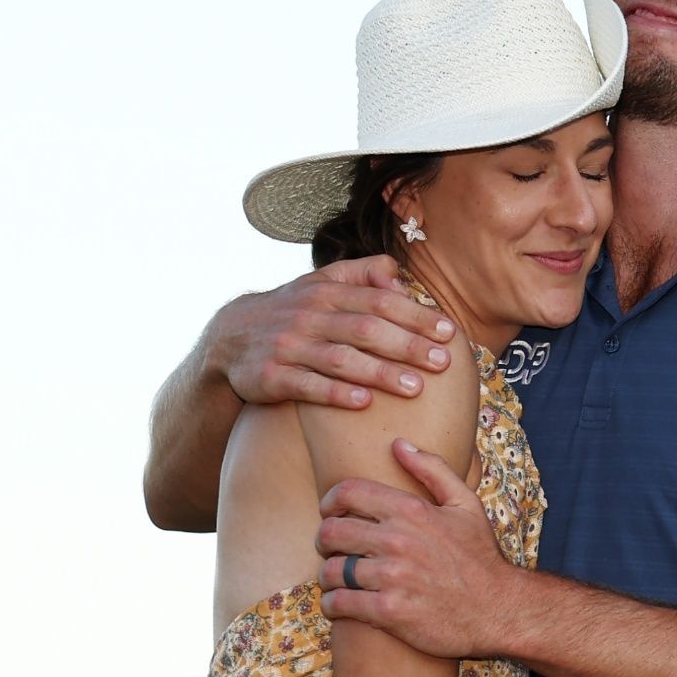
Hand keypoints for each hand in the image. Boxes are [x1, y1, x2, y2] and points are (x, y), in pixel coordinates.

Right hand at [210, 256, 456, 408]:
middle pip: (365, 328)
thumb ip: (363, 273)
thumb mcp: (321, 282)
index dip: (415, 315)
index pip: (379, 300)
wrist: (228, 338)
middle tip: (443, 363)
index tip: (448, 332)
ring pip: (340, 359)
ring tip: (414, 388)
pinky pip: (306, 385)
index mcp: (327, 291)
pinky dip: (334, 393)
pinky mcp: (271, 376)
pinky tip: (363, 402)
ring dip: (379, 373)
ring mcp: (289, 346)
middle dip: (407, 345)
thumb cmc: (292, 310)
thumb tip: (400, 277)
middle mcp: (309, 315)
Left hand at [316, 439, 522, 658]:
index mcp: (411, 511)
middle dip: (324, 541)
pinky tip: (341, 605)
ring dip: (329, 576)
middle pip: (330, 532)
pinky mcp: (388, 611)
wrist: (500, 610)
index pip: (347, 492)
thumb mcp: (466, 505)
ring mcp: (391, 577)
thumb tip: (399, 444)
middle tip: (332, 550)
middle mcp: (397, 540)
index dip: (329, 501)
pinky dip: (333, 605)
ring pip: (331, 571)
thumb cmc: (481, 558)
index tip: (329, 513)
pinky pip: (339, 604)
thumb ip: (432, 469)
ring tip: (338, 580)